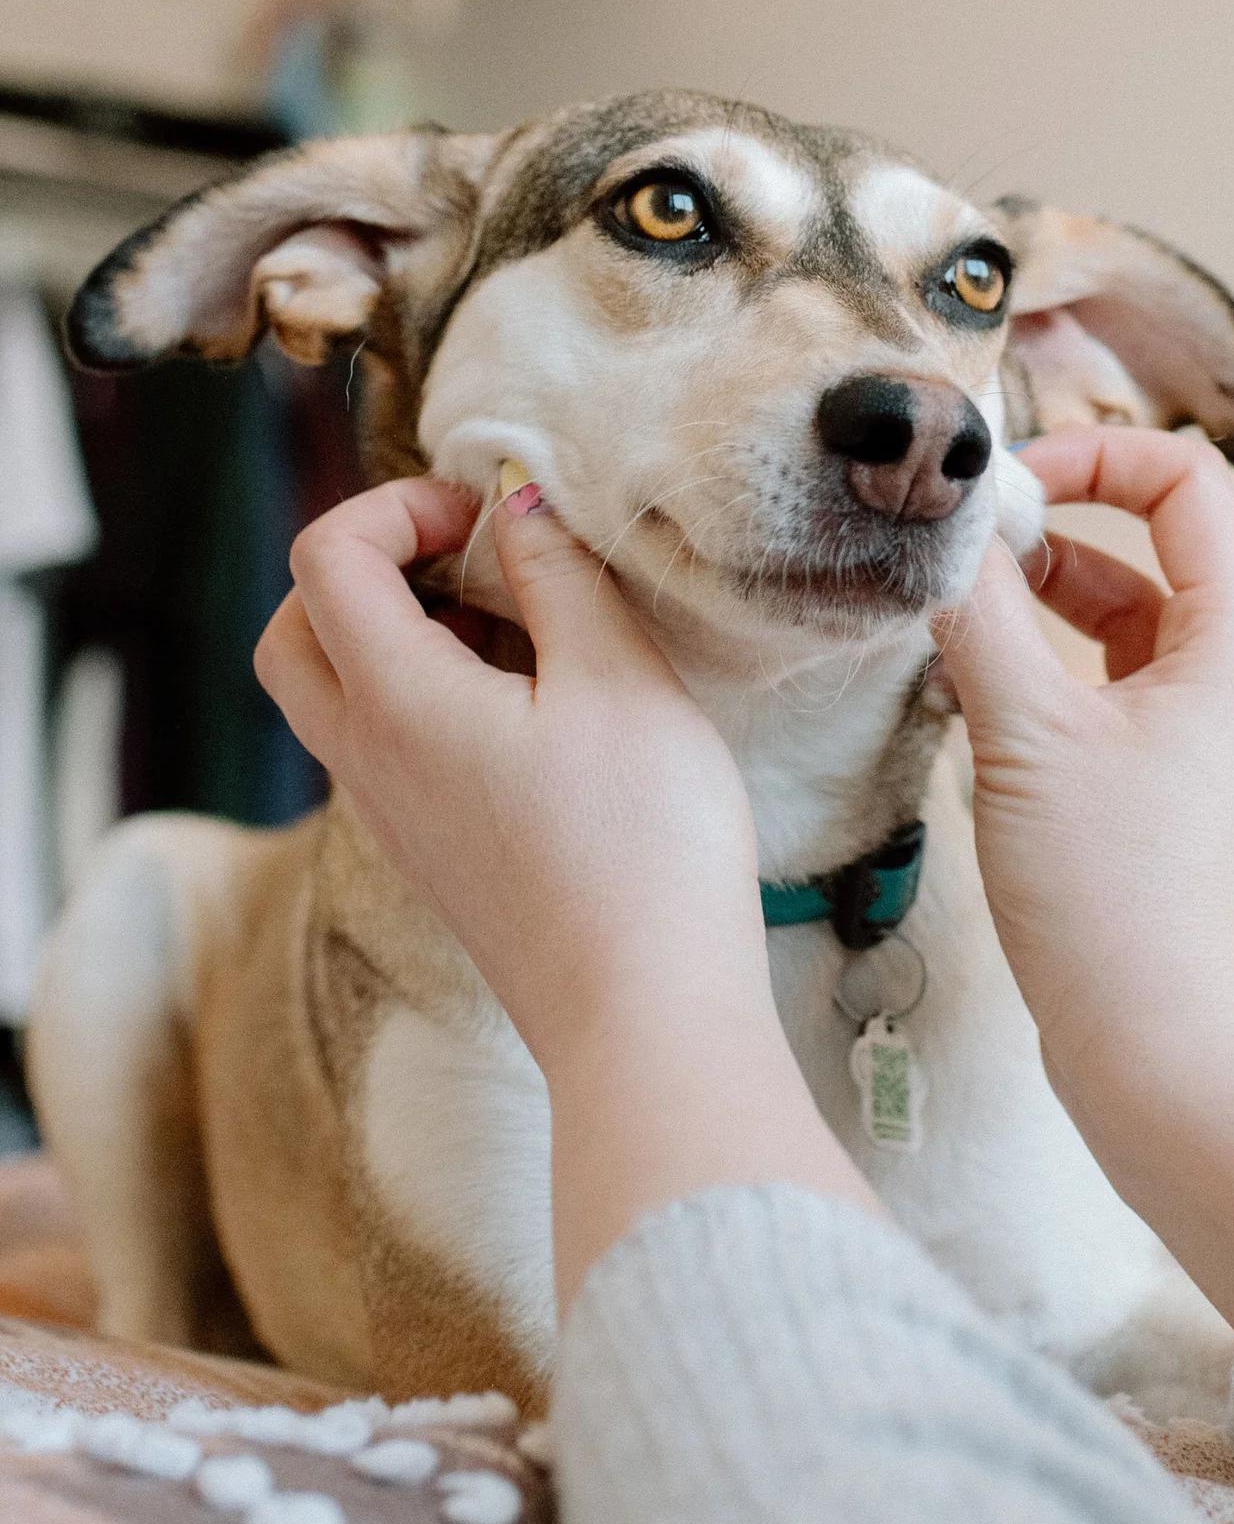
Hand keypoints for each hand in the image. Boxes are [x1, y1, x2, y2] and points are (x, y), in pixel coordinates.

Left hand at [256, 471, 879, 1308]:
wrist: (647, 1021)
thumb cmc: (642, 846)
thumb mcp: (618, 676)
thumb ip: (557, 572)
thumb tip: (515, 502)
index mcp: (393, 699)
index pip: (324, 558)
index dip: (398, 506)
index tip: (489, 517)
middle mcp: (366, 758)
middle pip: (297, 630)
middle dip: (370, 567)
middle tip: (475, 561)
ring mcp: (393, 815)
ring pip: (341, 691)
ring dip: (407, 632)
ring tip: (529, 632)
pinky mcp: (432, 854)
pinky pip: (391, 745)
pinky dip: (435, 693)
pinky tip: (542, 705)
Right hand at [938, 425, 1233, 1085]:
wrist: (1158, 1046)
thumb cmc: (1107, 898)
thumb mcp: (1024, 736)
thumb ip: (981, 617)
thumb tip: (945, 530)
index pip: (1192, 481)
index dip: (1099, 454)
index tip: (1011, 488)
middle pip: (1188, 529)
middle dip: (1092, 502)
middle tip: (1007, 515)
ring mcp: (1212, 725)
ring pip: (1149, 600)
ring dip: (1068, 577)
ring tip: (978, 594)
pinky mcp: (1173, 772)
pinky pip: (1125, 669)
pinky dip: (1062, 647)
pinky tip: (986, 673)